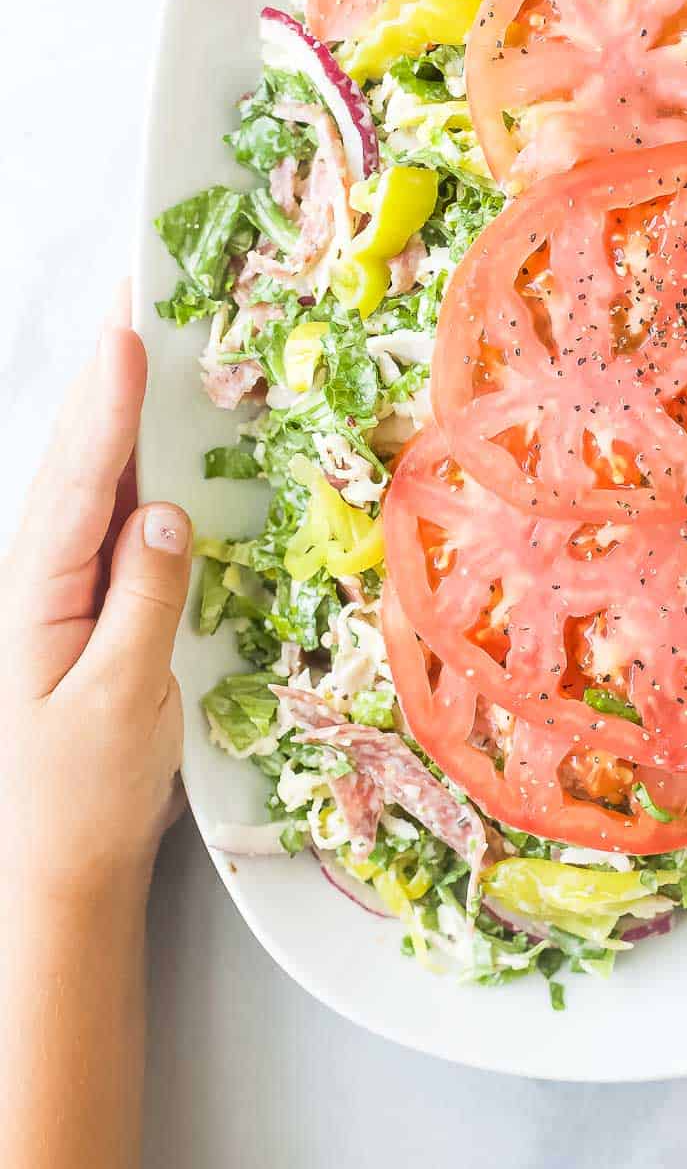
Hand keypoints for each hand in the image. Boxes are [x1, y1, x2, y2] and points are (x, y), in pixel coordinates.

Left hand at [1, 298, 191, 900]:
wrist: (52, 875)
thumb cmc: (79, 801)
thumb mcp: (118, 707)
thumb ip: (143, 604)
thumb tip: (168, 514)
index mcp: (36, 595)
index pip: (79, 480)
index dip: (106, 402)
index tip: (128, 327)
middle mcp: (38, 578)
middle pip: (78, 458)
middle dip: (105, 374)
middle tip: (138, 293)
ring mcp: (59, 591)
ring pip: (91, 482)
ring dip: (114, 408)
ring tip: (142, 335)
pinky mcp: (85, 609)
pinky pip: (109, 520)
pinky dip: (129, 464)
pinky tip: (148, 441)